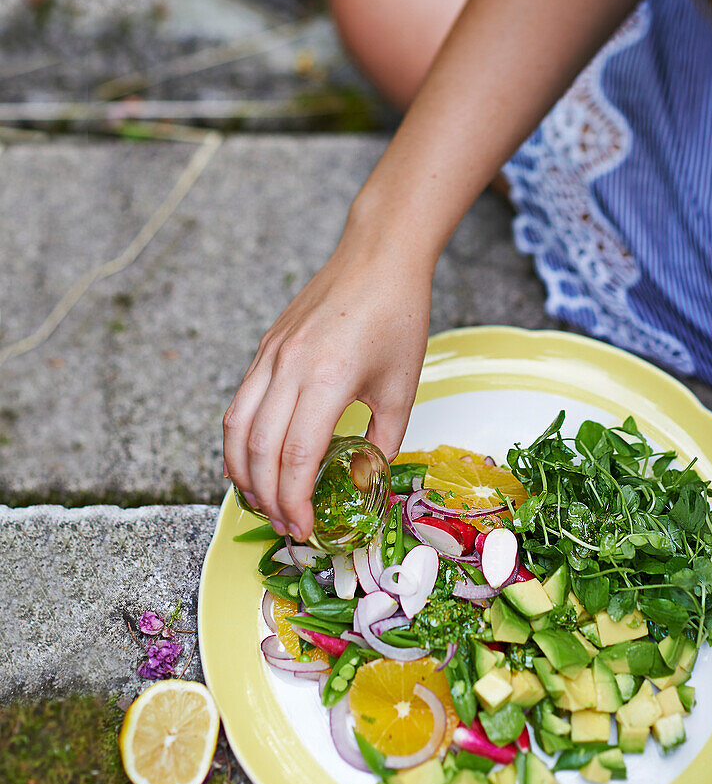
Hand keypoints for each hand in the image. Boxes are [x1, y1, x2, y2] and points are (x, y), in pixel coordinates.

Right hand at [223, 229, 431, 540]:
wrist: (379, 255)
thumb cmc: (398, 316)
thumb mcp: (402, 388)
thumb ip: (382, 442)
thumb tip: (363, 483)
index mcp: (327, 378)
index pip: (297, 457)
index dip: (295, 500)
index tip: (303, 528)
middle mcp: (289, 367)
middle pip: (260, 450)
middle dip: (268, 497)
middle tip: (285, 525)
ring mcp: (270, 357)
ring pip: (237, 428)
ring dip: (244, 474)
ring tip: (262, 502)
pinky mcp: (265, 350)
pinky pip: (239, 404)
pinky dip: (237, 441)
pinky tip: (248, 464)